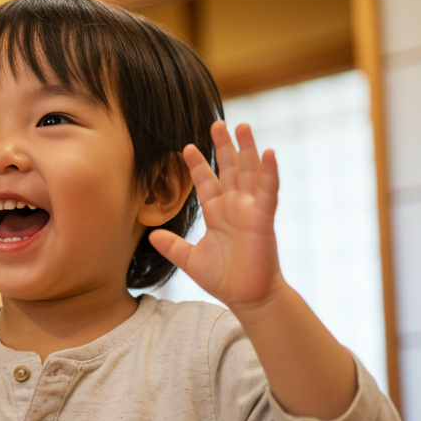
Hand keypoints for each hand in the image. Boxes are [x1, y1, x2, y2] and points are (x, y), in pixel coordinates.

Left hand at [149, 121, 285, 309]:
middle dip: (223, 146)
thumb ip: (172, 246)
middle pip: (229, 169)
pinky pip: (268, 192)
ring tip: (243, 127)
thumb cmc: (224, 278)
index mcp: (217, 213)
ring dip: (247, 150)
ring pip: (250, 173)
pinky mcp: (264, 219)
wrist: (247, 298)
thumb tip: (152, 235)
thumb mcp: (189, 259)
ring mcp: (250, 211)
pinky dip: (269, 173)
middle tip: (216, 123)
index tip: (186, 146)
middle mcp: (235, 207)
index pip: (207, 182)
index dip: (198, 164)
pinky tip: (268, 153)